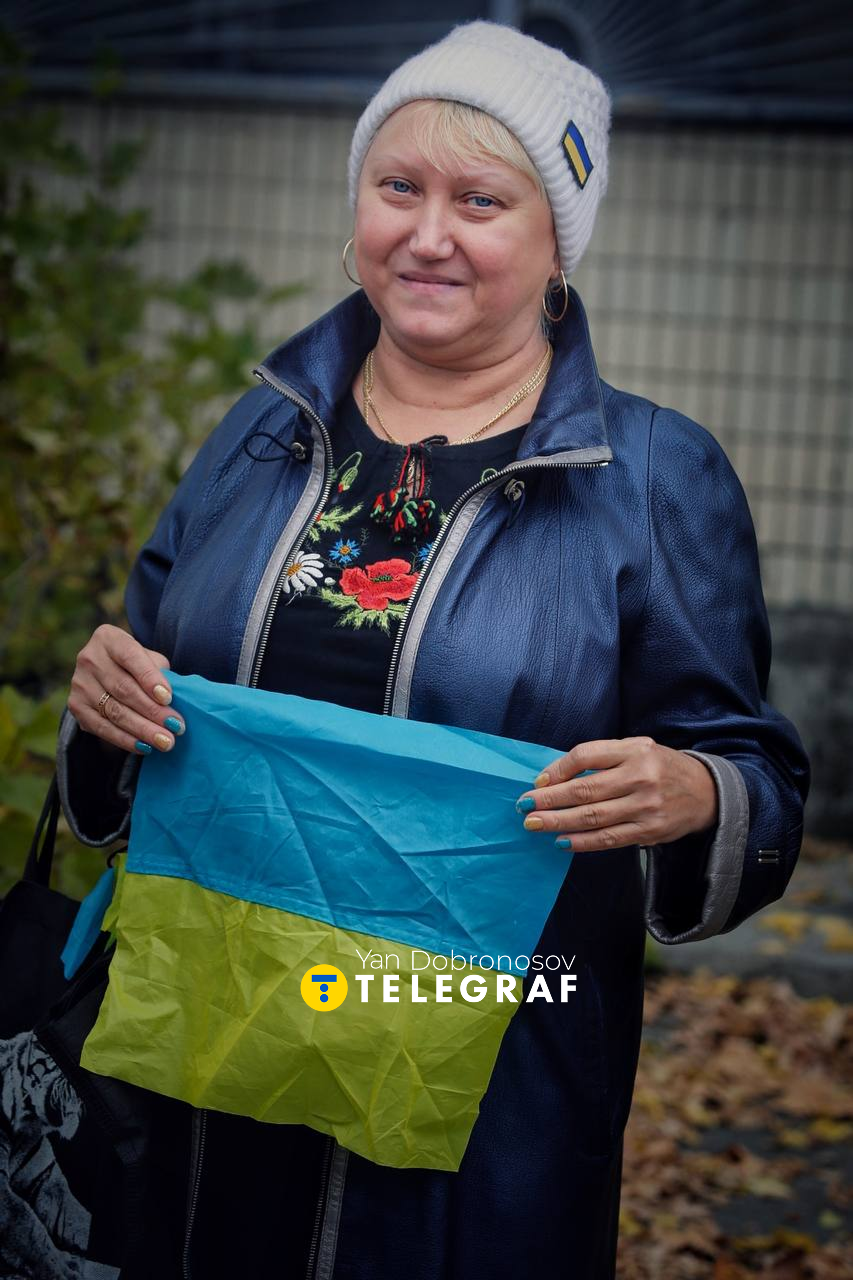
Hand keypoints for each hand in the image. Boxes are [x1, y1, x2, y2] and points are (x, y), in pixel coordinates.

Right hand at [68, 624, 184, 755]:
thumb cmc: (137, 664)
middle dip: (152, 711)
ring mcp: (79, 684)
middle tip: (176, 727)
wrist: (106, 671)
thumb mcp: (148, 657)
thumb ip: (157, 671)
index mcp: (108, 638)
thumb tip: (170, 700)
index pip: (131, 657)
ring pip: (114, 711)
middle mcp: (89, 658)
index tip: (168, 698)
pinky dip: (125, 739)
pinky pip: (103, 727)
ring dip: (143, 729)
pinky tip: (145, 747)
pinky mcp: (76, 707)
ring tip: (166, 742)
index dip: (150, 678)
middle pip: (124, 689)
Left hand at [515, 737, 717, 850]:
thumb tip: (555, 776)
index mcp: (635, 751)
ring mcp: (645, 806)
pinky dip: (582, 842)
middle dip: (550, 799)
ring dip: (559, 822)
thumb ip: (602, 757)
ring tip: (535, 824)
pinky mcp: (649, 831)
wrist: (707, 792)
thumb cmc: (661, 767)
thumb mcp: (637, 749)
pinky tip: (562, 841)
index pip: (586, 755)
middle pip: (585, 789)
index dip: (557, 769)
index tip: (537, 783)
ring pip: (593, 817)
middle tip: (523, 806)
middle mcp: (641, 777)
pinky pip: (609, 839)